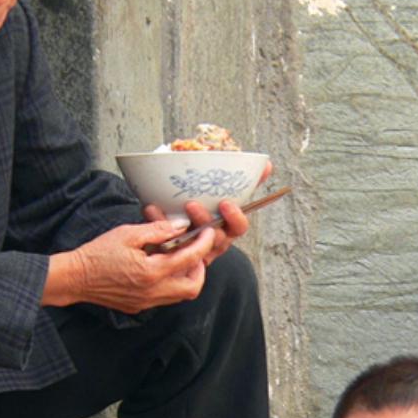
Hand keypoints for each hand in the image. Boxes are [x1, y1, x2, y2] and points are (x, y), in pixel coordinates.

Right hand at [41, 220, 216, 312]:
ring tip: (179, 259)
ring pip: (180, 295)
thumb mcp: (128, 234)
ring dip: (186, 278)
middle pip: (193, 287)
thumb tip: (181, 226)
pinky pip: (165, 298)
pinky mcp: (139, 306)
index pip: (190, 259)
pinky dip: (170, 284)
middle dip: (200, 269)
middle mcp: (153, 292)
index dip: (203, 244)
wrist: (75, 277)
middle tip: (194, 252)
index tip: (207, 233)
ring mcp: (146, 302)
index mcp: (152, 272)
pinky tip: (161, 269)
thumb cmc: (98, 253)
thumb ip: (158, 230)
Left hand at [143, 161, 273, 263]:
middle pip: (214, 237)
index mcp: (227, 226)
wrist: (172, 225)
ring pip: (191, 243)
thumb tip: (267, 165)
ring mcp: (193, 249)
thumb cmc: (204, 205)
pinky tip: (150, 207)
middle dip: (204, 220)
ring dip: (181, 225)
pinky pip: (166, 243)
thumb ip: (246, 179)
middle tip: (192, 204)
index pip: (238, 227)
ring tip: (168, 207)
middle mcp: (212, 240)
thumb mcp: (223, 190)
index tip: (225, 203)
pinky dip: (158, 222)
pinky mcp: (173, 252)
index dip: (235, 218)